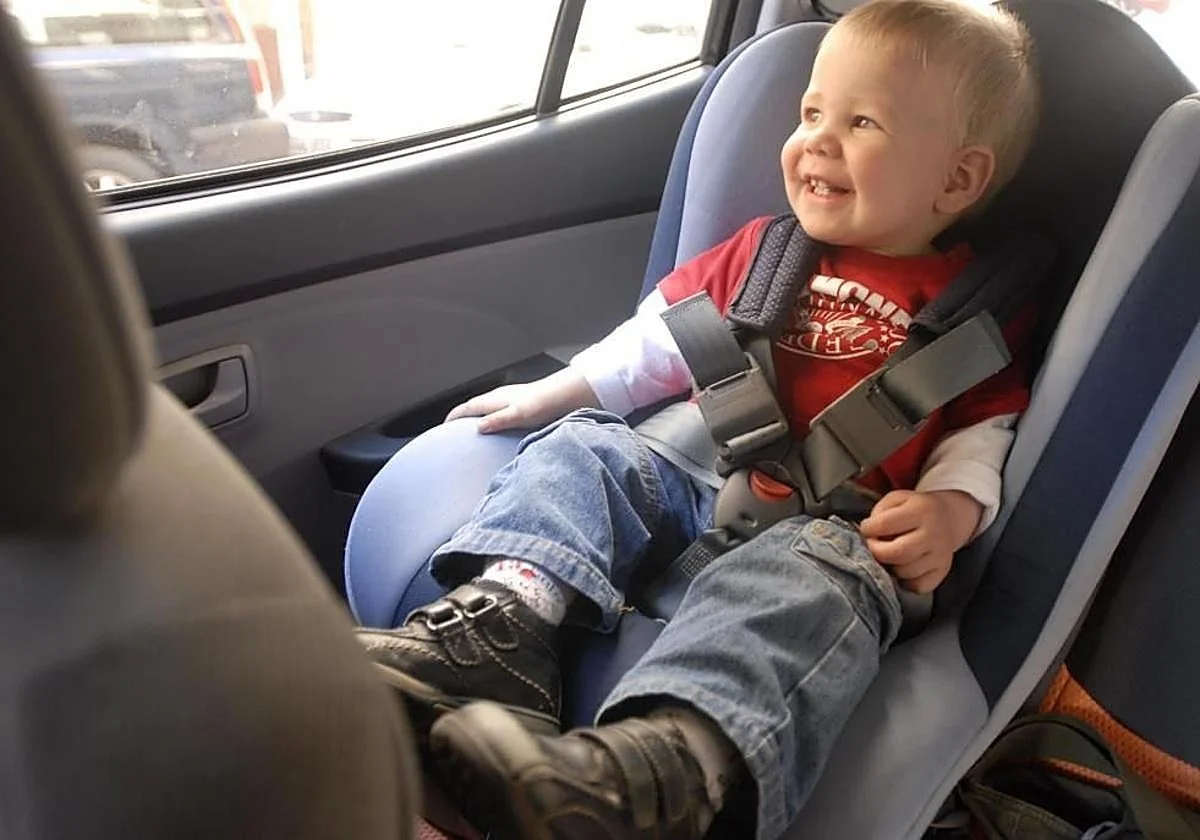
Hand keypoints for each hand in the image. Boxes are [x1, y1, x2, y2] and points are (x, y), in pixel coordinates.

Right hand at [444, 368, 600, 433]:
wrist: (566, 396)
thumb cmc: (545, 403)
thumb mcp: (518, 415)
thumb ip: (498, 420)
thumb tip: (478, 428)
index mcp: (495, 399)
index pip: (467, 407)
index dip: (453, 417)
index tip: (443, 427)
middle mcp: (500, 396)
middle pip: (474, 406)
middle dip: (461, 416)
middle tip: (452, 429)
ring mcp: (510, 398)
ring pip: (485, 407)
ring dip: (475, 416)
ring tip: (470, 428)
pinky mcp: (520, 403)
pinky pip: (497, 410)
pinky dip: (489, 417)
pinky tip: (497, 424)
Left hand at [858, 490, 981, 593]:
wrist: (949, 518)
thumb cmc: (914, 509)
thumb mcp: (896, 499)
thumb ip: (879, 514)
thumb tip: (869, 537)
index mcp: (921, 510)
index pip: (884, 524)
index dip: (868, 529)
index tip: (867, 529)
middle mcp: (934, 534)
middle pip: (896, 553)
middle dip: (876, 552)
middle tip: (874, 547)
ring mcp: (941, 556)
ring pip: (905, 572)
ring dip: (890, 566)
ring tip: (890, 555)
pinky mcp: (942, 572)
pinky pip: (917, 586)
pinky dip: (905, 580)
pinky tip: (903, 566)